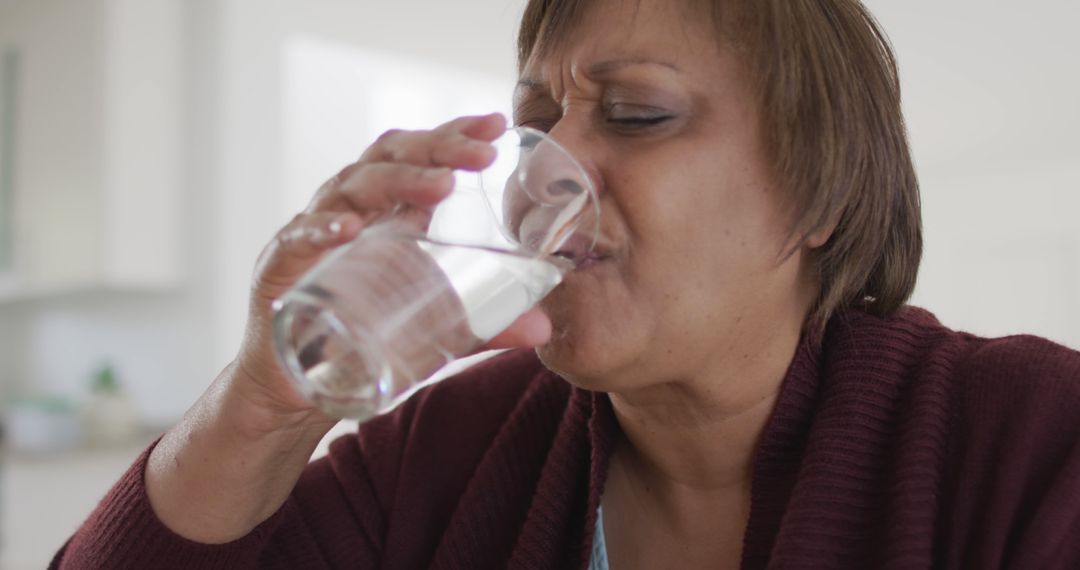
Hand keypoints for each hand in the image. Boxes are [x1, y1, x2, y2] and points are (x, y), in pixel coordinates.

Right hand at [232, 113, 552, 427]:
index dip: (454, 133)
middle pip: (389, 158)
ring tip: (442, 187)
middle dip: (438, 148)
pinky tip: (349, 229)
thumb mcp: (433, 329)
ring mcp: (313, 235)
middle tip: (482, 154)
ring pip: (351, 187)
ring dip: (398, 181)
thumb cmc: (363, 337)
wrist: (297, 386)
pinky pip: (297, 239)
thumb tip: (544, 328)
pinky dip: (321, 229)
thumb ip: (484, 325)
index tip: (497, 122)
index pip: (418, 155)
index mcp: (386, 213)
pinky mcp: (280, 270)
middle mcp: (349, 209)